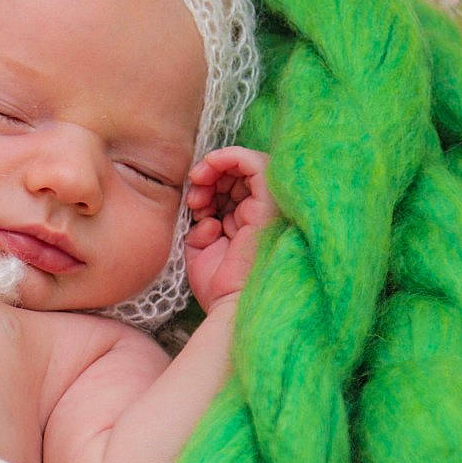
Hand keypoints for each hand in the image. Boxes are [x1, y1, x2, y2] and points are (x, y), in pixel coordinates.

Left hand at [183, 146, 275, 313]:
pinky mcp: (269, 202)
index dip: (209, 187)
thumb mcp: (200, 250)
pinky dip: (230, 156)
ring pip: (246, 166)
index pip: (231, 190)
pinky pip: (255, 162)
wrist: (230, 306)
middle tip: (193, 194)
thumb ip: (199, 226)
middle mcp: (259, 214)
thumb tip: (205, 213)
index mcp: (246, 224)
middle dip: (210, 177)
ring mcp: (266, 207)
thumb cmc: (218, 286)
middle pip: (237, 176)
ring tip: (198, 184)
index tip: (192, 201)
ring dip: (216, 168)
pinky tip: (208, 166)